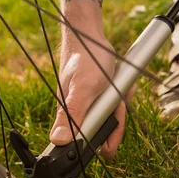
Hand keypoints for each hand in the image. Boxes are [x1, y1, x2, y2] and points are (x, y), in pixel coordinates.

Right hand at [50, 9, 132, 158]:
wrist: (89, 34)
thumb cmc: (84, 59)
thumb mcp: (82, 89)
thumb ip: (72, 115)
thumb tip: (58, 140)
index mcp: (70, 116)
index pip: (86, 143)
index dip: (104, 142)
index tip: (113, 131)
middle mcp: (77, 112)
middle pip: (102, 130)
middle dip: (116, 119)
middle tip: (119, 103)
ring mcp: (87, 103)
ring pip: (109, 116)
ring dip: (120, 104)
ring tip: (120, 88)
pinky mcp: (95, 94)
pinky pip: (112, 102)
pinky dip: (120, 94)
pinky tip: (120, 83)